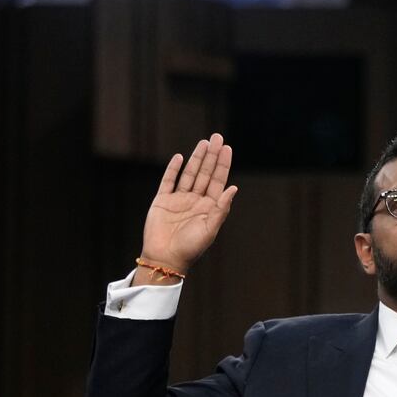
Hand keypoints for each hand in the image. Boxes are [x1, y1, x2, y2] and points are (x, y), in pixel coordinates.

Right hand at [139, 133, 238, 280]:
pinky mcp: (162, 201)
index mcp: (208, 207)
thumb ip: (221, 209)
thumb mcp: (210, 229)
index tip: (227, 148)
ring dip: (196, 158)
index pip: (217, 181)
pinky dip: (173, 169)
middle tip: (216, 137)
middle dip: (211, 155)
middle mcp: (195, 200)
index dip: (222, 164)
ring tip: (203, 143)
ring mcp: (178, 200)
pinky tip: (180, 157)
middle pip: (205, 173)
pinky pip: (168, 181)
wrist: (165, 259)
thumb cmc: (191, 248)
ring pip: (189, 174)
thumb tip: (234, 187)